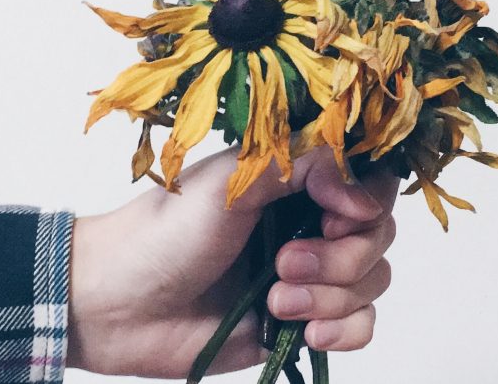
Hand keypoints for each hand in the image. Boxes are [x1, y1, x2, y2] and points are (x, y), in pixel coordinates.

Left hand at [69, 146, 398, 377]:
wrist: (120, 307)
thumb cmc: (163, 235)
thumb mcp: (232, 182)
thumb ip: (303, 165)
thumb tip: (361, 194)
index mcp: (295, 179)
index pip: (369, 181)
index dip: (365, 203)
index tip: (332, 218)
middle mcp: (309, 223)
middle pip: (378, 237)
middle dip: (341, 259)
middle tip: (281, 265)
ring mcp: (308, 275)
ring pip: (371, 284)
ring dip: (330, 297)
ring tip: (274, 300)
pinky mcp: (302, 322)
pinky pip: (360, 326)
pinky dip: (344, 331)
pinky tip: (306, 332)